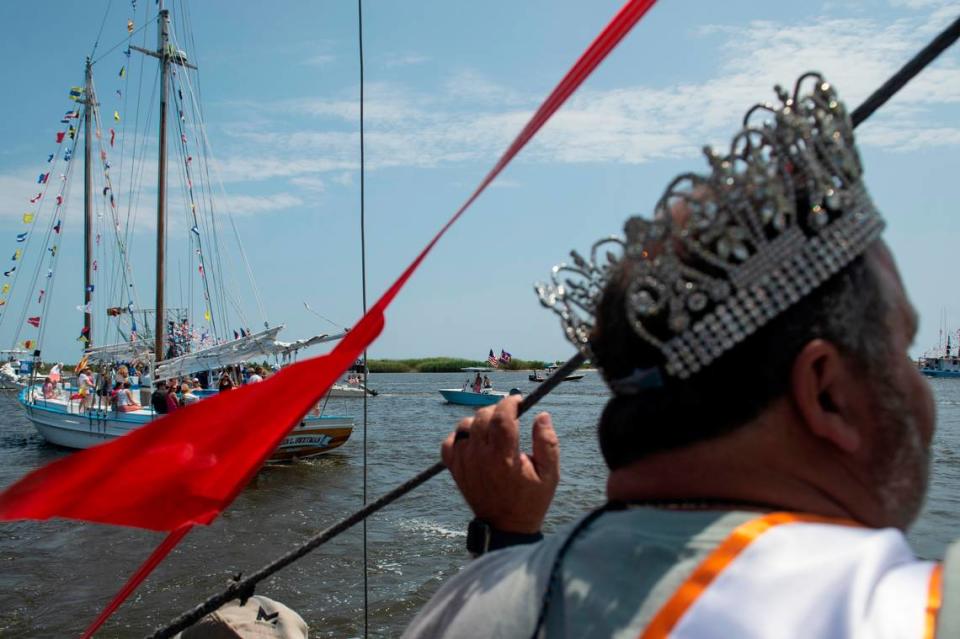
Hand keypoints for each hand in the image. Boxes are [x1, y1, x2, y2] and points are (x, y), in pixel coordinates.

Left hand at [441, 395, 558, 533]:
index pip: (502, 417)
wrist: (505, 528)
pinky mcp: (454, 469)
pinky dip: (461, 436)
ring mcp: (464, 463)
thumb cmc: (530, 500)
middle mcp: (480, 458)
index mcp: (504, 458)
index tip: (518, 400)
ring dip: (480, 422)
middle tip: (509, 416)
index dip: (510, 403)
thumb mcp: (550, 474)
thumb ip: (547, 442)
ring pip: (465, 426)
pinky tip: (475, 442)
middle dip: (497, 410)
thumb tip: (541, 415)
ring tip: (494, 431)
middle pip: (482, 416)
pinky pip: (450, 441)